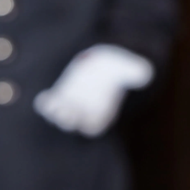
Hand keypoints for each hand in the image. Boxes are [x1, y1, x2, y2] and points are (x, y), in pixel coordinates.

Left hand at [33, 44, 153, 136]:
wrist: (99, 61)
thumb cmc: (114, 67)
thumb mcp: (124, 67)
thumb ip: (133, 72)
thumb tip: (146, 73)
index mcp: (100, 114)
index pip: (92, 127)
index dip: (88, 125)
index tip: (85, 122)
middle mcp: (83, 113)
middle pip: (72, 124)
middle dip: (67, 120)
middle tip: (65, 112)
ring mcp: (68, 106)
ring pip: (58, 116)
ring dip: (53, 112)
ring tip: (51, 103)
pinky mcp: (57, 96)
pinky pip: (47, 104)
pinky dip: (44, 103)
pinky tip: (43, 97)